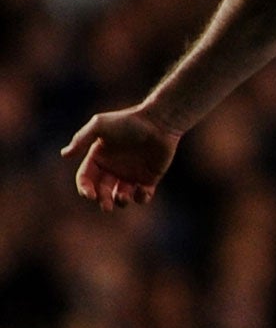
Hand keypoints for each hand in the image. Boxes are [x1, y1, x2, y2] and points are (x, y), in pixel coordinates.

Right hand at [62, 106, 181, 211]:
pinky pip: (142, 196)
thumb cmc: (128, 121)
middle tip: (106, 206)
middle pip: (102, 191)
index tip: (90, 195)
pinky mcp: (149, 178)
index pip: (86, 178)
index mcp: (98, 158)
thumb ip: (82, 139)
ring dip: (120, 201)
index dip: (85, 188)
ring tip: (123, 197)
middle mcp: (113, 168)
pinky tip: (142, 191)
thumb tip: (64, 154)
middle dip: (103, 200)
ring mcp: (131, 174)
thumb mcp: (100, 125)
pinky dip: (141, 198)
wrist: (158, 122)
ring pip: (121, 196)